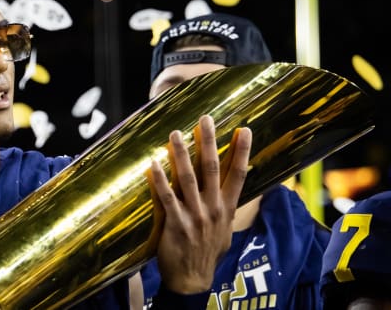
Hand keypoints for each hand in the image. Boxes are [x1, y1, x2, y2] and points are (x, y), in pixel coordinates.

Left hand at [149, 115, 250, 293]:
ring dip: (180, 153)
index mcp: (227, 208)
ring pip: (187, 178)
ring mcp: (195, 215)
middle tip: (205, 119)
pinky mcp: (176, 223)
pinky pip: (166, 197)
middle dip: (209, 142)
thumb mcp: (224, 230)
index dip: (242, 152)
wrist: (193, 279)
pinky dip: (159, 179)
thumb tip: (230, 190)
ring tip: (175, 133)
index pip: (238, 174)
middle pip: (212, 168)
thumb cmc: (207, 252)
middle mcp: (213, 208)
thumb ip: (224, 207)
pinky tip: (152, 164)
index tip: (245, 129)